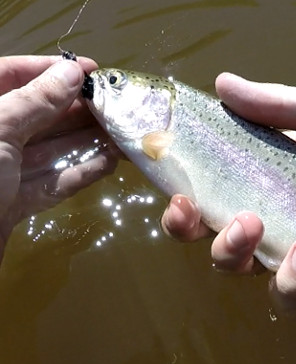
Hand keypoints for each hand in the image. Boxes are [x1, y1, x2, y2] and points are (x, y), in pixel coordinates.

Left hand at [0, 56, 117, 261]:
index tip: (91, 70)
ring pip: (51, 149)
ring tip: (124, 132)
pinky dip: (83, 171)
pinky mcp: (17, 202)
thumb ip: (36, 101)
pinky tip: (111, 161)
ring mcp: (3, 172)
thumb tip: (72, 73)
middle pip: (38, 114)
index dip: (51, 69)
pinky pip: (55, 182)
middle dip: (78, 108)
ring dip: (89, 141)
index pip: (12, 75)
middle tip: (117, 104)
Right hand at [161, 73, 295, 314]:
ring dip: (240, 256)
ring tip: (272, 233)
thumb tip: (222, 84)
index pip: (214, 189)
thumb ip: (281, 104)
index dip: (185, 195)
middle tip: (223, 215)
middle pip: (216, 237)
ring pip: (244, 272)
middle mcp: (279, 218)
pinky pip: (290, 296)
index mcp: (275, 177)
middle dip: (202, 232)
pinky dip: (293, 280)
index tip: (175, 190)